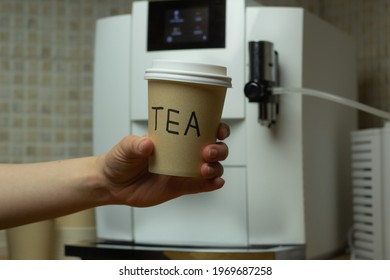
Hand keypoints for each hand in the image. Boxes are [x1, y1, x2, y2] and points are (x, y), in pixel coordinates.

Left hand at [99, 123, 229, 206]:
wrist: (112, 184)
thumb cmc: (120, 160)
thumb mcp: (125, 147)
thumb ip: (135, 144)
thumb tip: (147, 143)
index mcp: (175, 139)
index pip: (202, 130)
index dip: (216, 128)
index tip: (218, 129)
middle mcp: (184, 153)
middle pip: (214, 149)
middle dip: (218, 149)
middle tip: (207, 151)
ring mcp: (185, 171)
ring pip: (212, 167)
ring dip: (216, 167)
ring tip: (205, 169)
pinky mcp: (182, 187)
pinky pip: (201, 186)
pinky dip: (212, 184)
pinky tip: (216, 182)